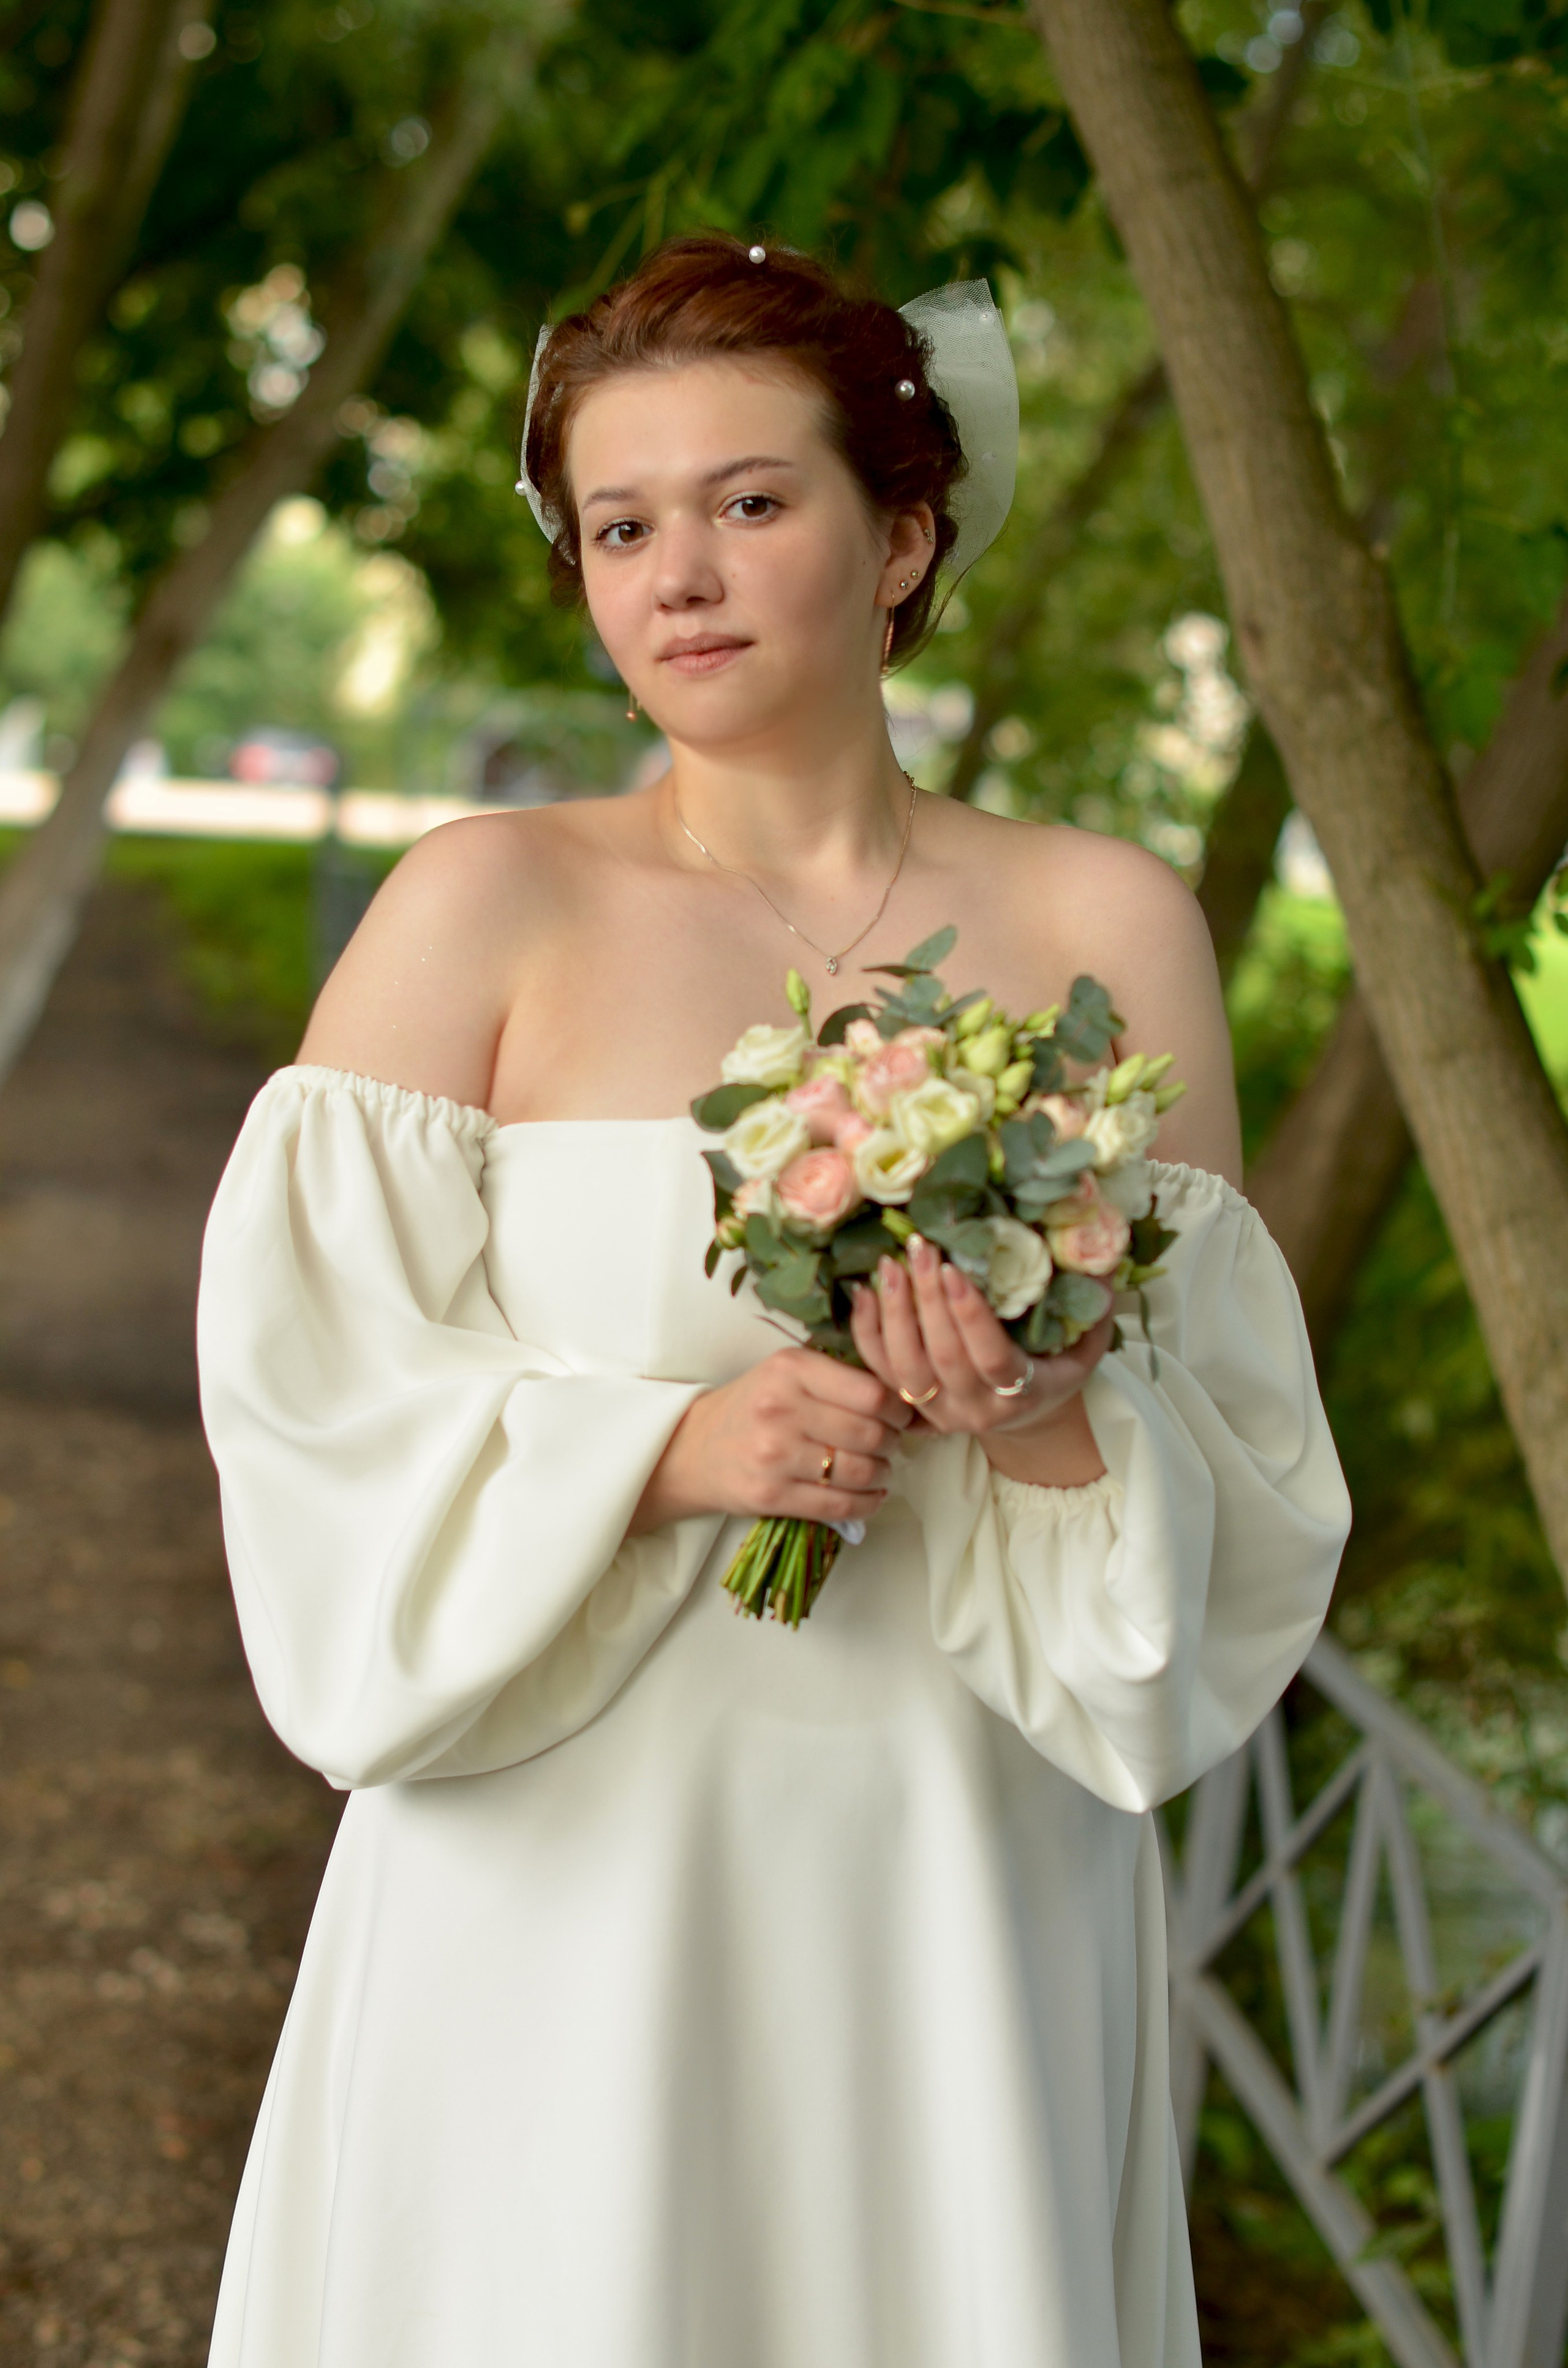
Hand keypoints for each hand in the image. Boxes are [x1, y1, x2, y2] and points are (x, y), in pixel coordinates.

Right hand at [629, 1347, 912, 1534]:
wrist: (693, 1450)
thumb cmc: (751, 1407)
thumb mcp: (786, 1373)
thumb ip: (836, 1377)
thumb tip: (901, 1399)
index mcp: (791, 1369)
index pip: (870, 1392)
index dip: (897, 1408)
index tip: (900, 1415)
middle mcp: (781, 1408)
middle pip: (870, 1433)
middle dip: (892, 1443)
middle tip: (891, 1444)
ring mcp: (774, 1455)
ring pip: (859, 1471)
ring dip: (883, 1474)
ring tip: (880, 1470)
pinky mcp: (771, 1495)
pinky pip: (839, 1505)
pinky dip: (867, 1504)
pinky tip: (871, 1496)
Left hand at [848, 1232, 1113, 1482]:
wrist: (1026, 1417)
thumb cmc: (1055, 1367)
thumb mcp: (1085, 1343)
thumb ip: (1093, 1306)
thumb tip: (1102, 1255)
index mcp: (1024, 1393)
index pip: (992, 1358)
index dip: (970, 1316)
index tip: (954, 1270)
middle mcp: (977, 1410)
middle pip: (944, 1357)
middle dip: (928, 1299)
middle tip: (921, 1248)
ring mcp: (939, 1413)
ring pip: (905, 1368)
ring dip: (894, 1313)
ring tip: (890, 1265)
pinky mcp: (912, 1408)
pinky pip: (879, 1373)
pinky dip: (867, 1333)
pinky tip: (864, 1291)